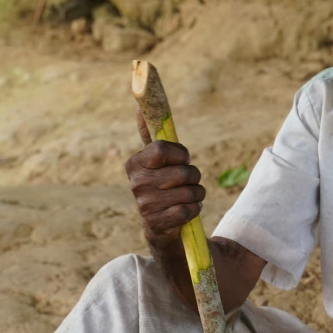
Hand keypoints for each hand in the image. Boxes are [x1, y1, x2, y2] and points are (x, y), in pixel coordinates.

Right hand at [125, 108, 205, 247]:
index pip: (162, 149)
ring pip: (190, 191)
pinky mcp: (158, 223)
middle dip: (193, 176)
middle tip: (187, 181)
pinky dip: (195, 209)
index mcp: (135, 163)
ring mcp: (146, 204)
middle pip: (183, 172)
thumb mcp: (156, 159)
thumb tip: (140, 108)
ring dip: (197, 193)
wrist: (160, 224)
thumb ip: (150, 134)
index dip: (179, 154)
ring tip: (189, 196)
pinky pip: (190, 210)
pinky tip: (186, 211)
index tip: (182, 159)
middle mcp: (137, 183)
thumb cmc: (163, 184)